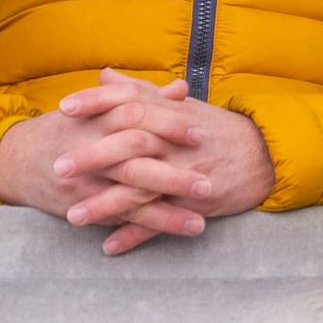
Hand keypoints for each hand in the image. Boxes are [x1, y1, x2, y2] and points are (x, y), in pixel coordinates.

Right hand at [0, 74, 208, 248]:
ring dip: (167, 212)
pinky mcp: (80, 206)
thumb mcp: (99, 108)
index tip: (201, 133)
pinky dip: (145, 227)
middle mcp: (91, 148)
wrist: (14, 160)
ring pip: (130, 195)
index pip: (137, 116)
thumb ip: (141, 97)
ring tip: (201, 223)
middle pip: (137, 158)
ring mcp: (86, 181)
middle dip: (174, 173)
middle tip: (209, 181)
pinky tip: (171, 233)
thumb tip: (181, 89)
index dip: (170, 124)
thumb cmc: (66, 128)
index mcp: (98, 117)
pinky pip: (116, 218)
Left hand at [56, 70, 275, 253]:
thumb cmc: (217, 129)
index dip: (96, 103)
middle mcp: (176, 143)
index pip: (130, 101)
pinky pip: (161, 222)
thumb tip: (105, 76)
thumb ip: (140, 91)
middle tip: (58, 167)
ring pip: (141, 189)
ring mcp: (185, 174)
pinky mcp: (195, 203)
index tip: (64, 107)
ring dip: (105, 205)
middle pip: (130, 144)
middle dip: (92, 156)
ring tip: (71, 216)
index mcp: (171, 114)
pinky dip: (135, 235)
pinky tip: (108, 246)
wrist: (264, 155)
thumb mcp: (180, 105)